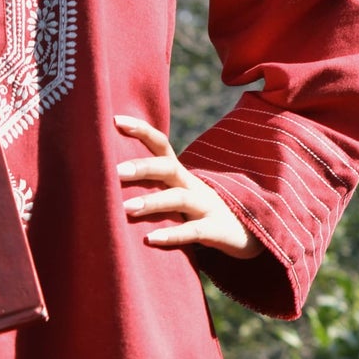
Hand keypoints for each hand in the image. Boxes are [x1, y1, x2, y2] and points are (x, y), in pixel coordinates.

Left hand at [115, 114, 263, 259]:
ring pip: (179, 198)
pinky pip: (193, 231)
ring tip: (126, 208)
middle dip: (142, 167)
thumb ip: (152, 189)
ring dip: (152, 202)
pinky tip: (150, 239)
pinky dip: (172, 235)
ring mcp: (206, 206)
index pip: (161, 145)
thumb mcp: (177, 197)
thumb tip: (109, 183)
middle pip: (168, 168)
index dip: (141, 131)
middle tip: (114, 171)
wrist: (248, 233)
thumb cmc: (199, 215)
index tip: (115, 120)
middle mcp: (193, 185)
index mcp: (181, 175)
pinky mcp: (215, 230)